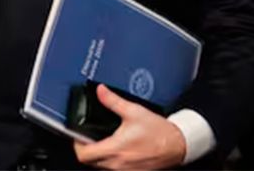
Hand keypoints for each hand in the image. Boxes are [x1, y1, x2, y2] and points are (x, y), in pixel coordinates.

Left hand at [73, 85, 187, 169]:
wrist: (176, 145)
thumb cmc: (158, 132)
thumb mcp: (134, 111)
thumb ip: (113, 101)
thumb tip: (100, 91)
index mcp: (114, 149)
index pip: (83, 155)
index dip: (77, 144)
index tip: (79, 135)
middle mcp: (116, 164)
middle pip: (90, 161)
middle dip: (87, 148)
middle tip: (91, 135)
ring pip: (100, 166)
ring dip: (99, 155)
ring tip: (106, 140)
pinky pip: (112, 169)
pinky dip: (110, 160)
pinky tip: (118, 149)